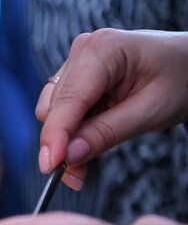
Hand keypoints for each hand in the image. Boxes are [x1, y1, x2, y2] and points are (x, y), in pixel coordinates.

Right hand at [35, 29, 187, 190]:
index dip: (55, 135)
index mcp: (104, 49)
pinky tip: (88, 137)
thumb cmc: (179, 79)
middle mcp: (83, 50)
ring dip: (64, 140)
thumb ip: (107, 133)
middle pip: (55, 108)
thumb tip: (69, 155)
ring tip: (87, 157)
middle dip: (63, 144)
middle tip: (79, 176)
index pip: (69, 99)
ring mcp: (75, 61)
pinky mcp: (72, 75)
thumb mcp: (151, 112)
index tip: (50, 166)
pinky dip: (68, 131)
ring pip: (51, 111)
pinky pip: (57, 109)